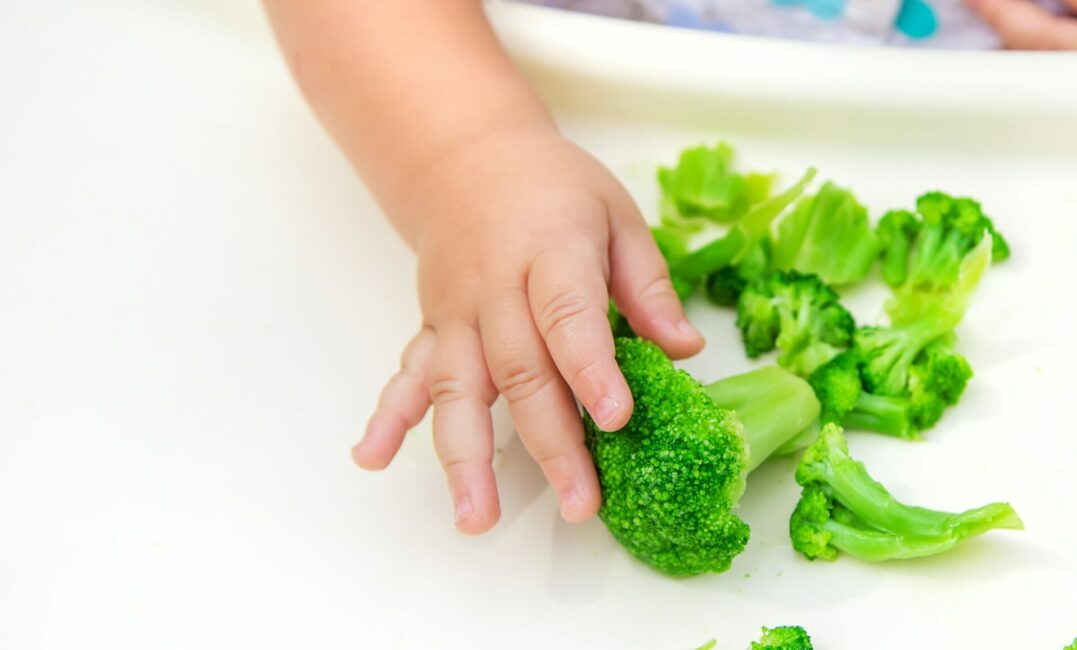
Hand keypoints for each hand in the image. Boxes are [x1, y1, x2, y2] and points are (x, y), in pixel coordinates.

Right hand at [350, 127, 704, 533]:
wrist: (469, 158)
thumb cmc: (555, 190)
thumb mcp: (618, 216)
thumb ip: (649, 286)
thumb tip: (684, 349)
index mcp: (551, 252)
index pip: (569, 316)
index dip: (590, 369)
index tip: (615, 418)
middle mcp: (496, 287)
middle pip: (520, 372)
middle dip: (550, 444)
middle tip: (581, 503)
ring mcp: (457, 313)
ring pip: (457, 390)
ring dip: (466, 457)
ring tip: (476, 517)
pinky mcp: (432, 328)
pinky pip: (408, 376)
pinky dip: (388, 418)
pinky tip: (372, 458)